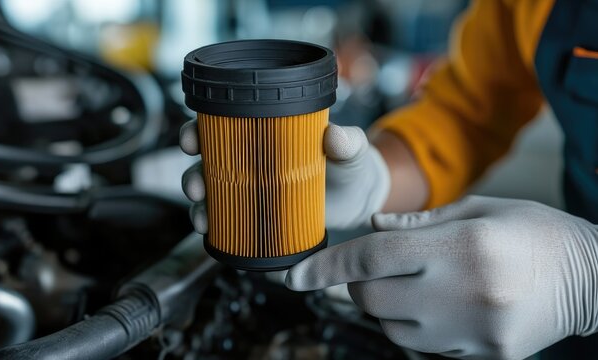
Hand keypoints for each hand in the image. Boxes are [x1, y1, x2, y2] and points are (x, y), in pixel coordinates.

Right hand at [179, 119, 389, 231]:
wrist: (358, 199)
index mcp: (266, 133)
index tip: (193, 138)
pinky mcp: (256, 215)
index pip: (223, 124)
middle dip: (192, 173)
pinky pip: (225, 219)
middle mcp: (251, 159)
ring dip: (198, 204)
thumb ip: (348, 142)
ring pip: (211, 192)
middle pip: (207, 160)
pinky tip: (209, 232)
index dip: (200, 128)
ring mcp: (251, 188)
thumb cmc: (351, 165)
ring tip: (201, 217)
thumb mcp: (351, 150)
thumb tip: (335, 135)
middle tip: (196, 186)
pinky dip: (212, 225)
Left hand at [286, 196, 597, 358]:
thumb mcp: (479, 209)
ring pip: (392, 329)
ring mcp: (473, 332)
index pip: (371, 257)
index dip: (325, 266)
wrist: (592, 278)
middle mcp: (462, 292)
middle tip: (376, 269)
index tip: (294, 276)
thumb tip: (372, 225)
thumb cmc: (533, 232)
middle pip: (373, 298)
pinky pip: (423, 349)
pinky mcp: (484, 356)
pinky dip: (415, 328)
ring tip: (418, 286)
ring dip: (386, 308)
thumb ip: (419, 220)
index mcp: (460, 246)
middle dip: (358, 285)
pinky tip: (439, 307)